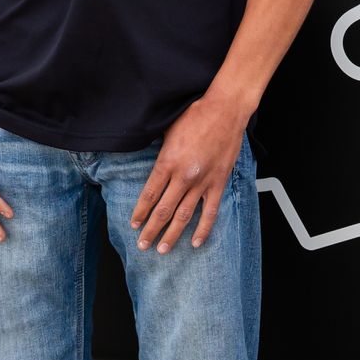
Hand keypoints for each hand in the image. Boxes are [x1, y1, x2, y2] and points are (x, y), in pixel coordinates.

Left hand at [130, 95, 248, 252]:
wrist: (225, 109)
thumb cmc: (196, 114)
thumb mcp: (167, 130)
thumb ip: (158, 153)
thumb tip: (147, 164)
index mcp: (167, 162)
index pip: (149, 195)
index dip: (140, 212)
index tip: (134, 224)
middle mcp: (183, 176)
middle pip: (163, 210)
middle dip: (151, 230)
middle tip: (142, 244)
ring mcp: (202, 182)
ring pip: (184, 216)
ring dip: (172, 235)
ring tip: (162, 249)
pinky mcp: (218, 183)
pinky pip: (210, 212)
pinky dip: (203, 229)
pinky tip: (196, 242)